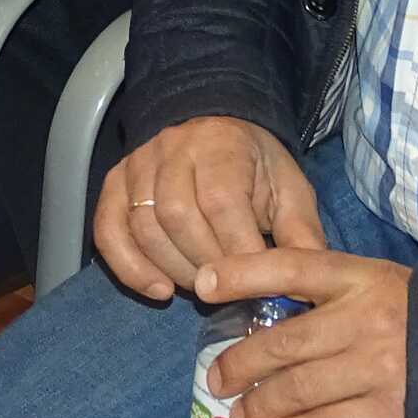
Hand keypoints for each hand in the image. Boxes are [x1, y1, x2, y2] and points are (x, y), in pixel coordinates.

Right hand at [94, 114, 323, 298]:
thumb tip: (309, 286)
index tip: (258, 287)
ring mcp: (138, 165)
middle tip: (230, 290)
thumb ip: (300, 233)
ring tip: (202, 289)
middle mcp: (172, 150)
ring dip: (173, 269)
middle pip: (177, 216)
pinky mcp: (114, 182)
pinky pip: (107, 228)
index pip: (221, 203)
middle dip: (205, 264)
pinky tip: (158, 290)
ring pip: (142, 225)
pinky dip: (128, 266)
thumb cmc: (255, 166)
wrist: (214, 127)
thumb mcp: (289, 189)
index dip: (237, 251)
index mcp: (221, 146)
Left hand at [198, 246, 409, 417]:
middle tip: (217, 380)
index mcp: (359, 279)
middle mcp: (365, 323)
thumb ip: (320, 287)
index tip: (202, 284)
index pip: (290, 267)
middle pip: (284, 344)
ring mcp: (378, 373)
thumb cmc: (408, 311)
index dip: (240, 273)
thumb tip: (251, 300)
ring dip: (261, 408)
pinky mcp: (388, 414)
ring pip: (299, 394)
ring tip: (240, 416)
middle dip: (240, 365)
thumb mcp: (369, 280)